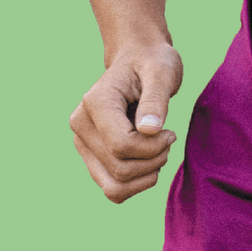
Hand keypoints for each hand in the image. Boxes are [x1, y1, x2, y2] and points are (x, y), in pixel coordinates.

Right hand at [70, 41, 183, 202]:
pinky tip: (150, 160)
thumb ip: (156, 99)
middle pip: (119, 170)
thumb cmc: (152, 63)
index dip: (153, 147)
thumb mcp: (162, 71)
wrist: (138, 61)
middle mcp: (81, 125)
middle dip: (153, 161)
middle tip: (169, 139)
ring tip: (160, 150)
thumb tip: (150, 130)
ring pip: (114, 188)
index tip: (170, 132)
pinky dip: (137, 183)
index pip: (121, 146)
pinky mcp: (91, 157)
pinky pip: (113, 189)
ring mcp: (83, 144)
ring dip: (145, 176)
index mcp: (95, 103)